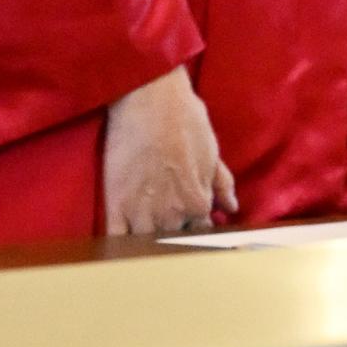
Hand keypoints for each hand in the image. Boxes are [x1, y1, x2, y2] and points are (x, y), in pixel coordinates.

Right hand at [101, 64, 233, 237]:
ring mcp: (142, 213)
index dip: (196, 232)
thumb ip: (222, 184)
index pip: (201, 233)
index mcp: (198, 202)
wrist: (149, 99)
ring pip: (146, 245)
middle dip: (172, 238)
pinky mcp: (115, 205)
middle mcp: (172, 214)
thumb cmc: (185, 119)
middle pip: (173, 242)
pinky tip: (120, 247)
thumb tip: (231, 207)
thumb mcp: (212, 151)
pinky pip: (115, 239)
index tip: (192, 232)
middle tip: (166, 231)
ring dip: (147, 244)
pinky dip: (118, 247)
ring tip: (145, 240)